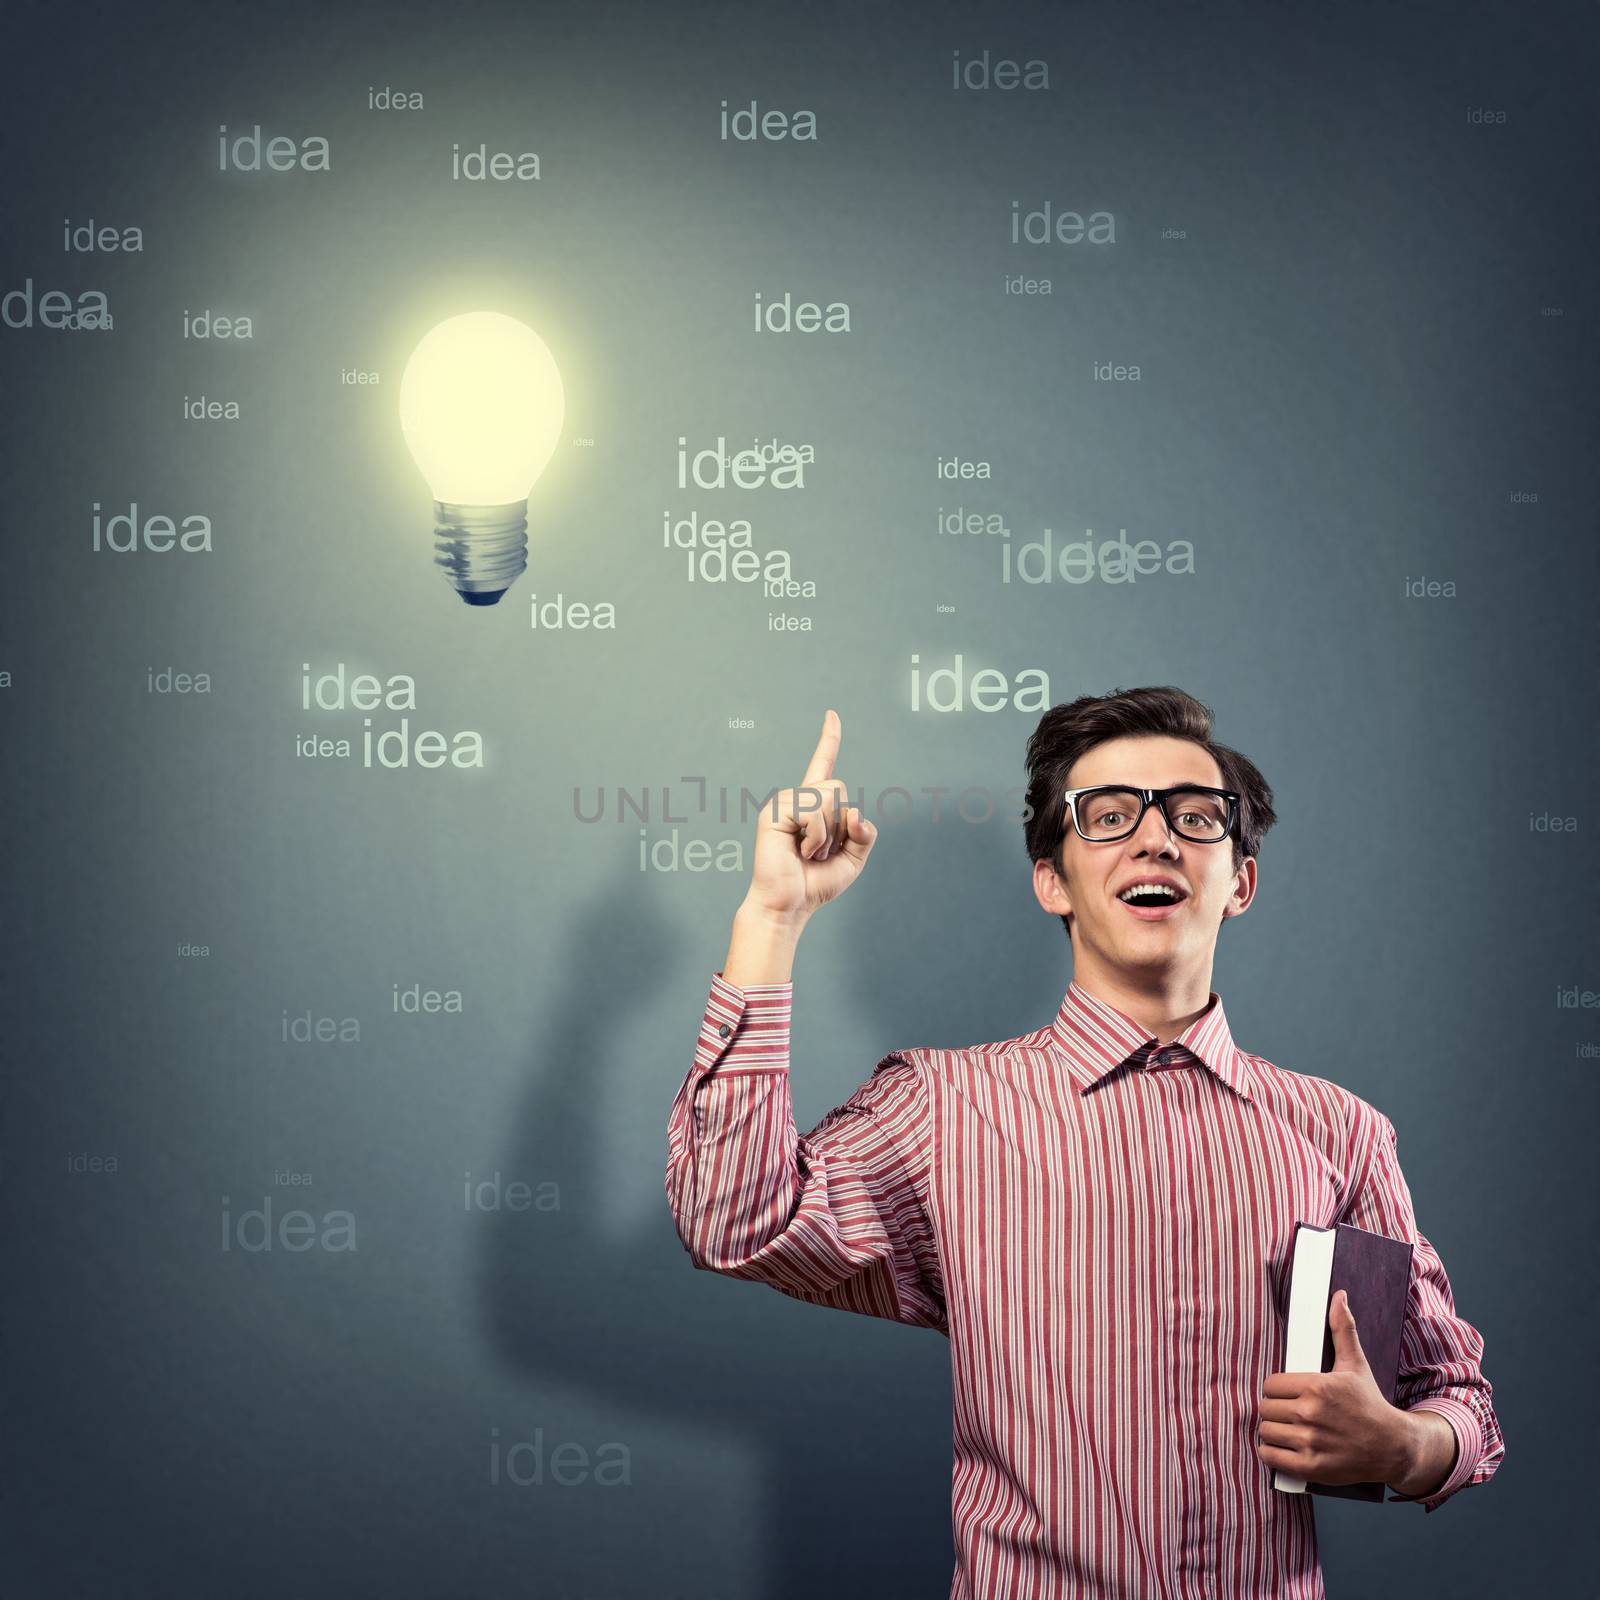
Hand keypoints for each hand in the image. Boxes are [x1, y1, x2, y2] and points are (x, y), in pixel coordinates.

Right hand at [743, 709, 876, 922]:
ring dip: (829, 834)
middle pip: (840, 788)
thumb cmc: (816, 883)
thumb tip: (856, 813)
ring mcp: (784, 802)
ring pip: (829, 798)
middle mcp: (797, 797)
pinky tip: (801, 852)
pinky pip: (814, 813)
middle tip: (820, 850)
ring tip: (809, 852)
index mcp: (814, 804)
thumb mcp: (854, 858)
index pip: (824, 764)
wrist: (790, 904)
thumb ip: (865, 834)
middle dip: (841, 825)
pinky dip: (817, 838)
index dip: (829, 739)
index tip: (832, 714)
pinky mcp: (775, 812)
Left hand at [1257, 1289, 1408, 1486]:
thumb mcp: (1355, 1364)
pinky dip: (1271, 1453)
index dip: (1276, 1389)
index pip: (1270, 1384)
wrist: (1393, 1447)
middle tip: (1288, 1413)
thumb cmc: (1369, 1403)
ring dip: (1272, 1431)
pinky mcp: (1311, 1467)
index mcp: (1317, 1386)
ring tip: (1286, 1430)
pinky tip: (1282, 1448)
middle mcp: (1311, 1413)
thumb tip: (1338, 1296)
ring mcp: (1311, 1442)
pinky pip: (1271, 1457)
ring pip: (1266, 1431)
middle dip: (1274, 1410)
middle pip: (1266, 1407)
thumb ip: (1342, 1329)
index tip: (1287, 1394)